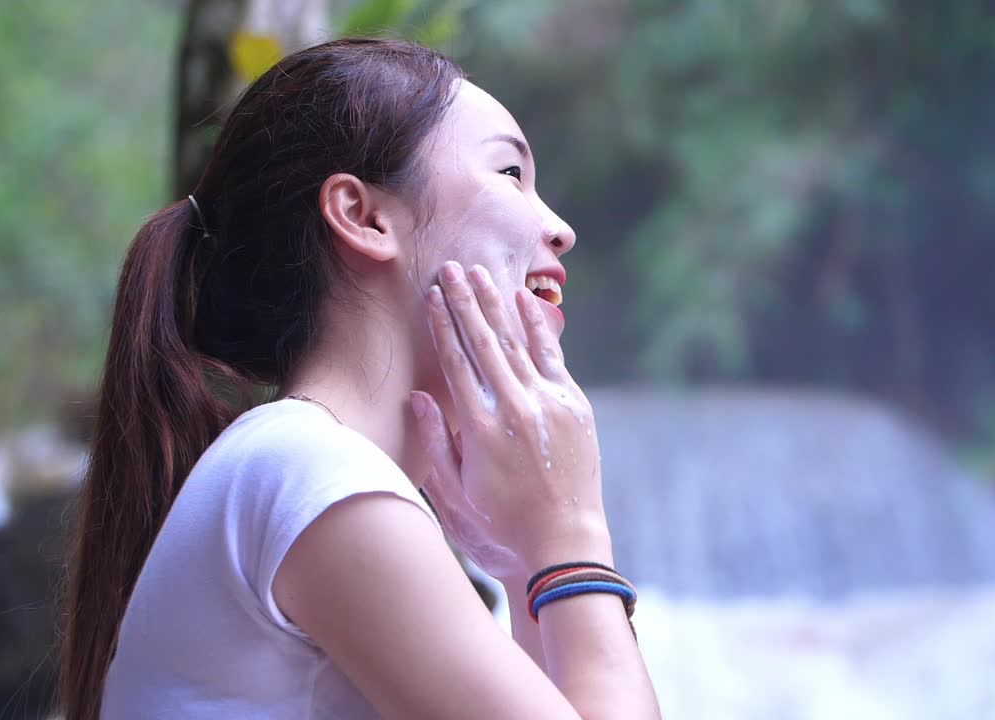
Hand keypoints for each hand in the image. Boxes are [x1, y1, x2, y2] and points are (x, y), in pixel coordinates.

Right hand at [411, 262, 608, 581]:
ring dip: (499, 305)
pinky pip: (552, 358)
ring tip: (482, 274)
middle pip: (484, 342)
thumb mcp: (454, 497)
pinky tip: (527, 302)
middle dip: (465, 302)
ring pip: (517, 343)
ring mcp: (550, 405)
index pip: (455, 363)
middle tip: (451, 268)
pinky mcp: (575, 408)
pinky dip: (538, 328)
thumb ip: (436, 444)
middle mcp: (515, 409)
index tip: (431, 295)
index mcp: (480, 430)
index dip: (441, 326)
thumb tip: (419, 397)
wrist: (564, 547)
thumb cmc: (501, 531)